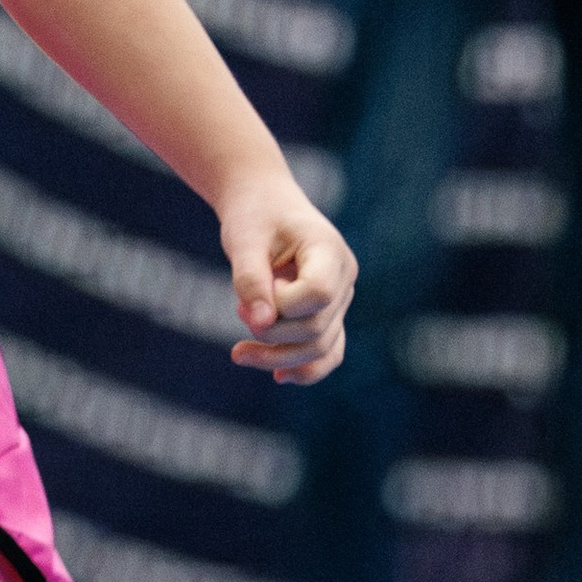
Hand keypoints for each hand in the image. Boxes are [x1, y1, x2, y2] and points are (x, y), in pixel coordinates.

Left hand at [220, 172, 355, 386]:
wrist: (263, 204)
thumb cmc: (253, 215)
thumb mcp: (243, 239)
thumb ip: (250, 279)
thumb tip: (262, 325)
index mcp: (329, 250)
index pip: (318, 294)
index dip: (282, 305)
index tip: (251, 295)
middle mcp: (343, 277)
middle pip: (317, 326)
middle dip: (272, 333)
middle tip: (237, 312)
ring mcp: (340, 299)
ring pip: (321, 347)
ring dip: (278, 357)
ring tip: (239, 353)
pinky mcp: (328, 314)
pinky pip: (327, 351)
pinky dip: (304, 368)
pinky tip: (277, 376)